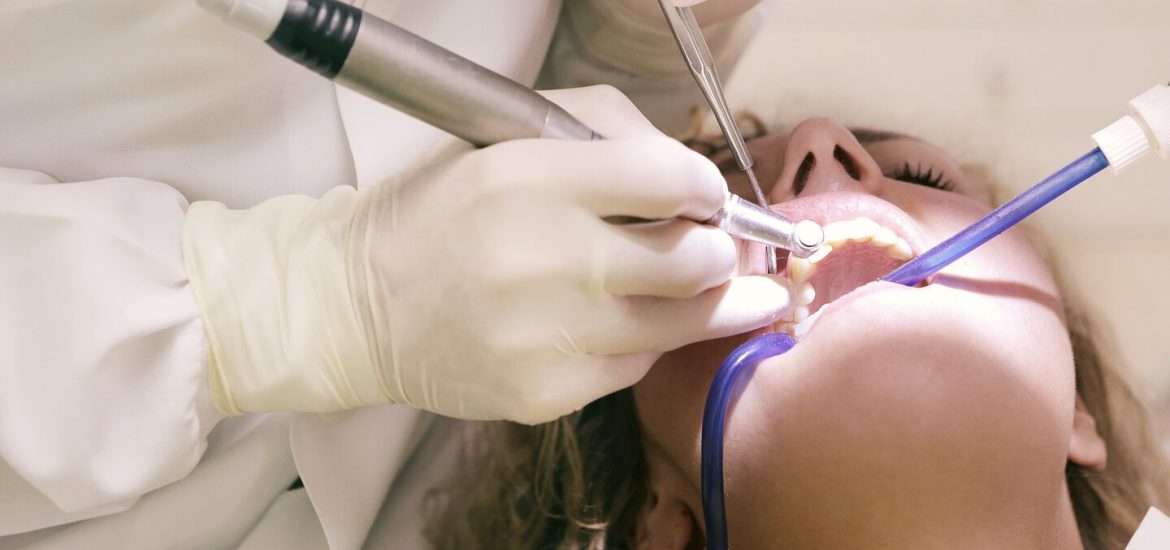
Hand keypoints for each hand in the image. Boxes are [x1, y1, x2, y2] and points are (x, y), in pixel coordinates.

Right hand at [183, 85, 789, 423]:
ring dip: (715, 304)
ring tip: (728, 293)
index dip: (707, 189)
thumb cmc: (438, 212)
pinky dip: (643, 341)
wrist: (356, 306)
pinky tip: (625, 323)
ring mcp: (544, 335)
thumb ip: (603, 135)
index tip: (707, 199)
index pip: (669, 178)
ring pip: (679, 324)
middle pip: (691, 261)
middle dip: (720, 252)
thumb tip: (689, 176)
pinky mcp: (542, 394)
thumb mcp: (505, 141)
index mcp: (528, 178)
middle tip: (716, 249)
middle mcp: (541, 258)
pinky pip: (634, 365)